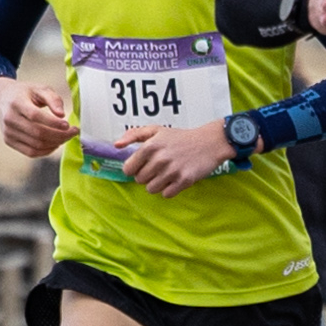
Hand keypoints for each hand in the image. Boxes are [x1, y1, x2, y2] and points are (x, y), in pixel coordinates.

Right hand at [0, 81, 74, 160]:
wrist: (2, 99)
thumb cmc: (24, 93)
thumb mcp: (39, 88)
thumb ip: (53, 99)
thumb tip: (62, 115)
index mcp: (16, 103)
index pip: (35, 116)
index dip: (53, 123)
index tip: (68, 125)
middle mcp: (10, 119)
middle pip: (37, 133)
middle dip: (59, 135)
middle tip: (73, 132)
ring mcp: (8, 132)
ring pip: (36, 145)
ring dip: (55, 144)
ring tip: (66, 137)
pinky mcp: (9, 141)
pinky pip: (30, 152)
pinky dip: (46, 151)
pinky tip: (55, 143)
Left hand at [123, 118, 237, 193]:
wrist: (209, 142)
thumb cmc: (180, 137)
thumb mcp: (156, 130)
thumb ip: (134, 135)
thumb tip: (116, 145)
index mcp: (150, 147)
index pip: (128, 169)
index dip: (134, 169)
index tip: (143, 165)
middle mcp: (159, 159)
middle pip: (139, 180)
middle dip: (147, 176)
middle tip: (158, 168)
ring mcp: (172, 171)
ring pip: (151, 189)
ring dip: (157, 184)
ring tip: (167, 174)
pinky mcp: (184, 181)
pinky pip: (166, 194)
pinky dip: (170, 190)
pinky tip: (176, 179)